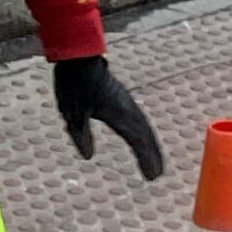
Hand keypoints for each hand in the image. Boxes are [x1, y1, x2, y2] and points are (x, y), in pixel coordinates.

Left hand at [55, 56, 164, 179]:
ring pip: (143, 126)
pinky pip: (137, 118)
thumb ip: (80, 134)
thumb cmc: (75, 82)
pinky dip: (142, 131)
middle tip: (158, 173)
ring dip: (150, 143)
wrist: (79, 55)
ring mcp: (125, 102)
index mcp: (118, 114)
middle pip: (145, 135)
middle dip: (152, 154)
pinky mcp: (120, 97)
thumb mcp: (73, 112)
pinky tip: (139, 135)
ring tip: (154, 159)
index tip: (152, 176)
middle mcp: (127, 109)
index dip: (145, 159)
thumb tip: (88, 156)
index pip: (137, 141)